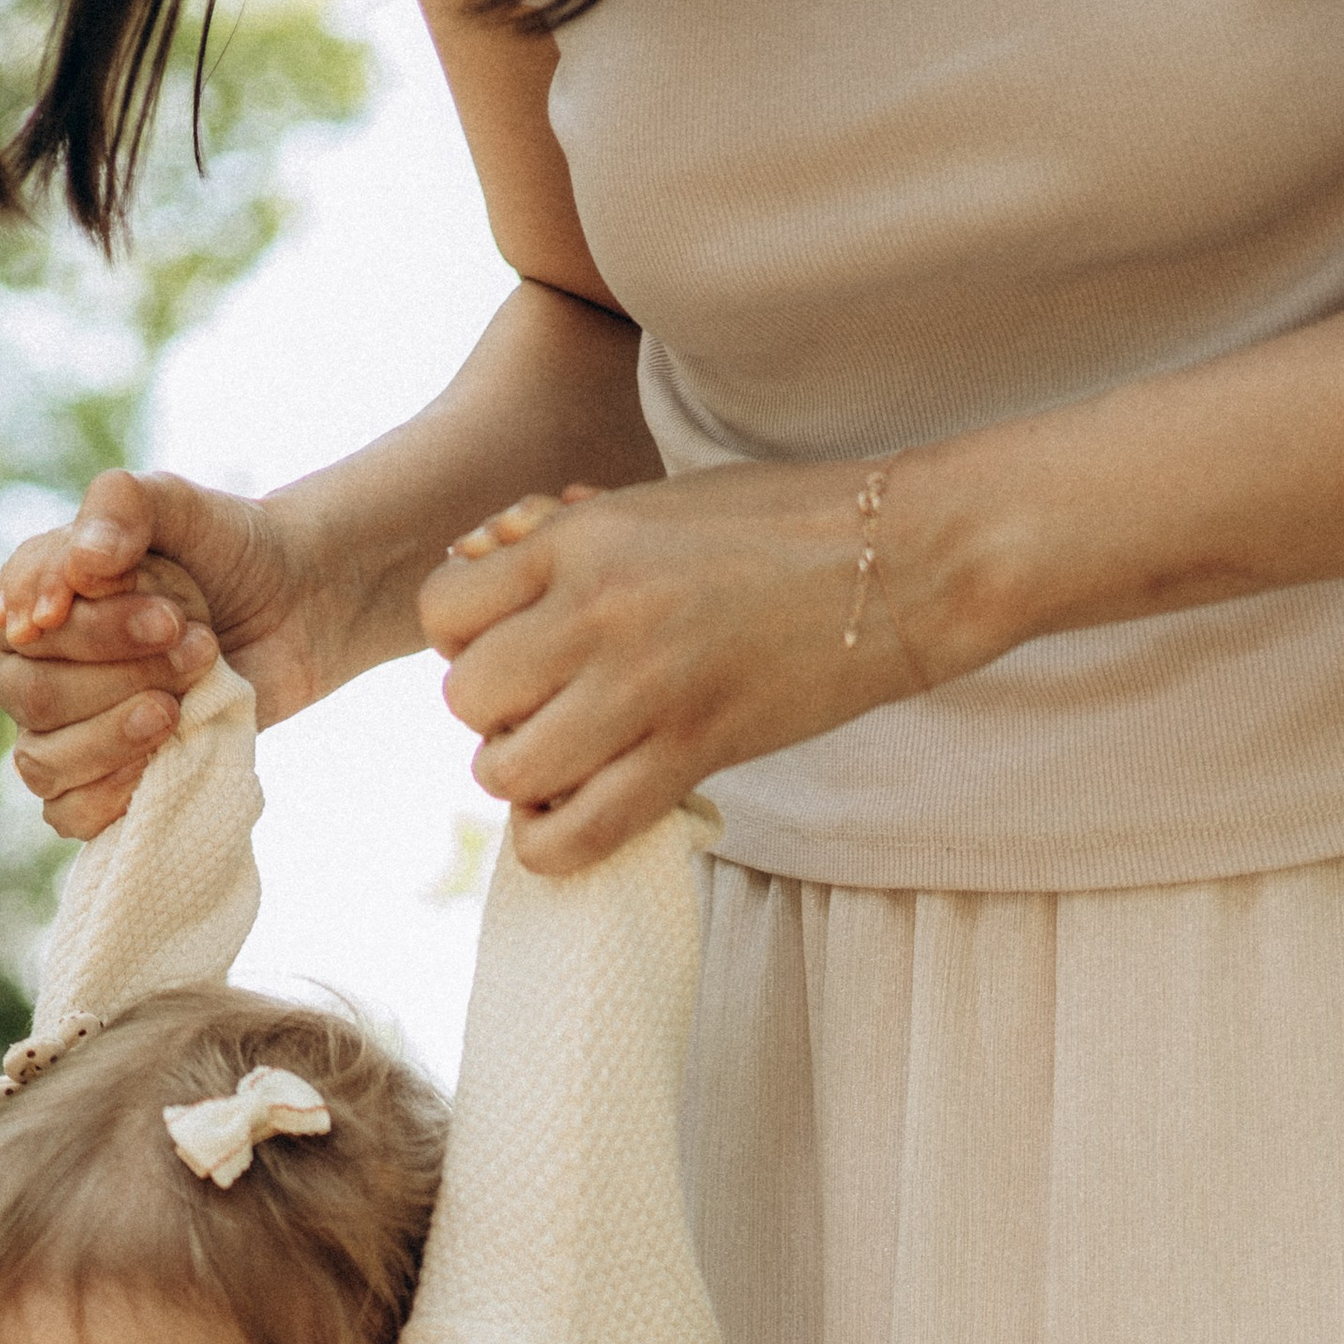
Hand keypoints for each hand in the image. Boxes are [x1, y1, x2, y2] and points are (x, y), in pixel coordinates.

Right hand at [0, 468, 331, 839]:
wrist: (290, 609)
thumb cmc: (222, 552)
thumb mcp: (179, 505)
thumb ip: (122, 506)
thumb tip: (84, 563)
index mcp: (21, 599)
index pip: (18, 628)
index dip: (92, 632)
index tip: (169, 617)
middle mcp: (24, 670)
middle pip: (36, 699)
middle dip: (122, 679)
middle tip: (197, 646)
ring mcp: (57, 733)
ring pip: (44, 763)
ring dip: (121, 736)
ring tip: (180, 704)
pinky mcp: (97, 783)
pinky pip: (67, 815)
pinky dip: (111, 797)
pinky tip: (160, 760)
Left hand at [419, 460, 929, 871]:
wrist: (901, 561)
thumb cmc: (778, 525)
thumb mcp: (653, 501)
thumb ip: (559, 534)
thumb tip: (474, 556)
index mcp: (582, 540)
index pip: (442, 609)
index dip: (461, 637)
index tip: (510, 643)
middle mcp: (598, 613)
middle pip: (466, 698)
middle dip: (491, 713)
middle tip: (543, 705)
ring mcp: (644, 689)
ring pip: (505, 772)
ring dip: (523, 779)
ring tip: (565, 760)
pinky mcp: (693, 755)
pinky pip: (576, 835)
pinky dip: (555, 842)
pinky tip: (581, 813)